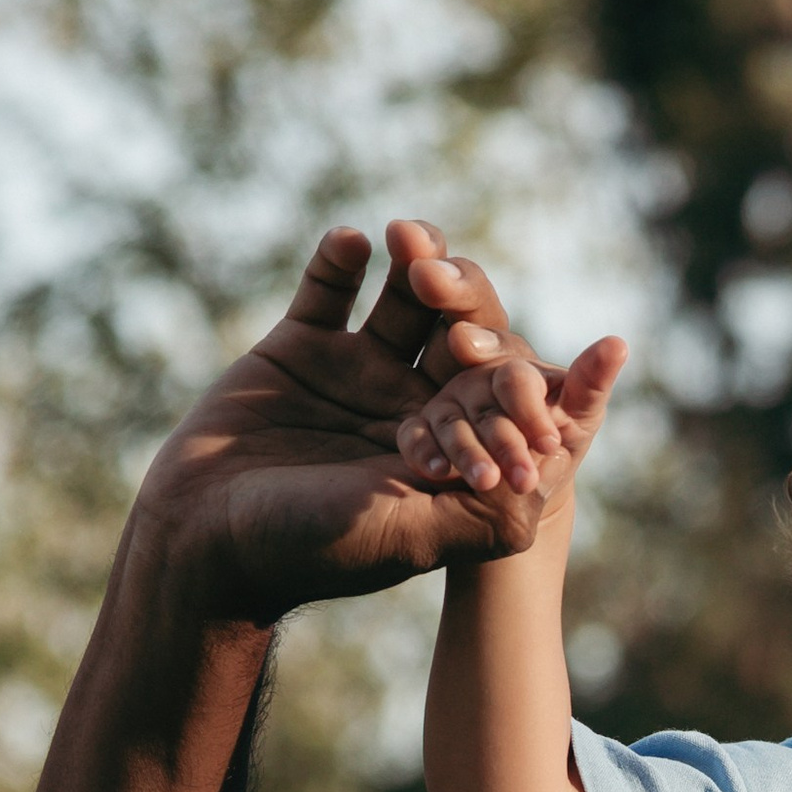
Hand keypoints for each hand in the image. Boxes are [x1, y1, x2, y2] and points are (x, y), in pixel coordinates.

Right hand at [128, 221, 615, 623]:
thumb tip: (547, 484)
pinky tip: (353, 242)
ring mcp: (355, 374)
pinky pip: (328, 288)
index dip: (535, 379)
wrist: (203, 538)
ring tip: (414, 242)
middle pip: (458, 340)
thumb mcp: (405, 537)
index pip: (505, 404)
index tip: (588, 347)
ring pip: (402, 303)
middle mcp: (410, 409)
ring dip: (414, 269)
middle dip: (467, 310)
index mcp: (449, 457)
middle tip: (462, 286)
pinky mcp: (299, 347)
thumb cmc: (308, 549)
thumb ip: (478, 515)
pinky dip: (339, 262)